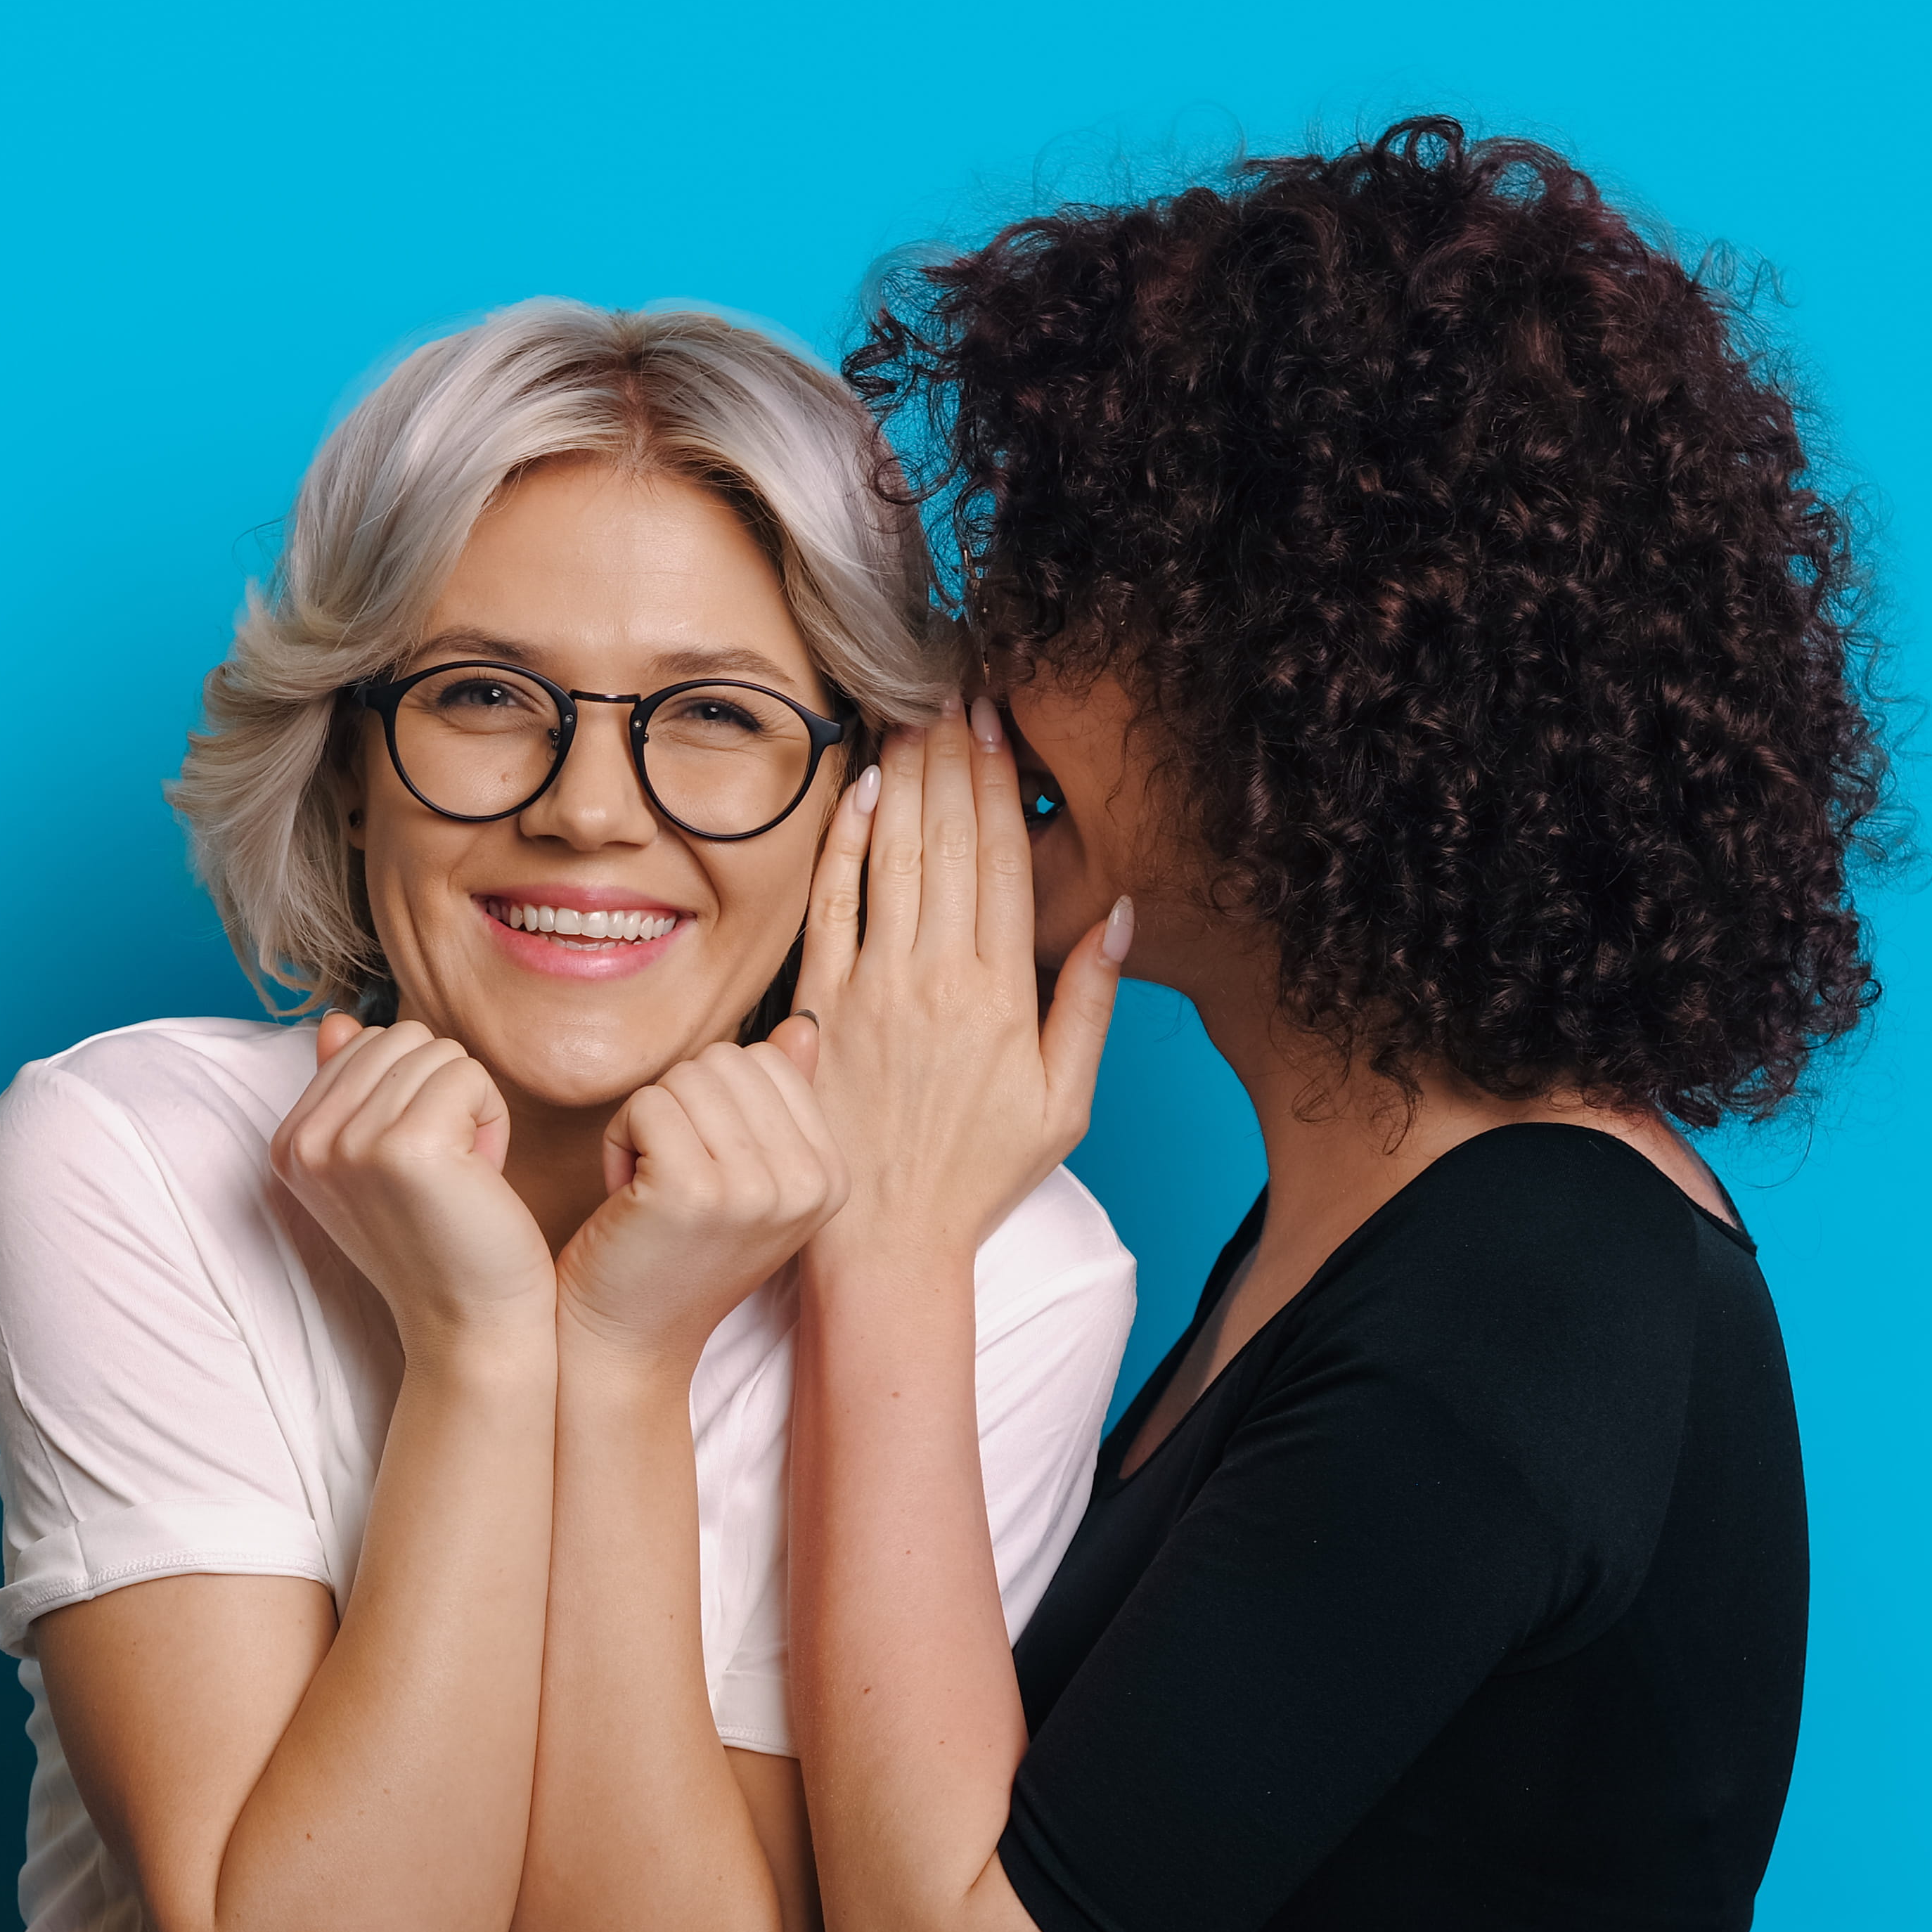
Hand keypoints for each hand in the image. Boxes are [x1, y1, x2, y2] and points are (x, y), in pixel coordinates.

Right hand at [272, 1015, 558, 1355]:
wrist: (470, 1324)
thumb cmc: (438, 1239)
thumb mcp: (377, 1159)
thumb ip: (350, 1087)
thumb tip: (336, 1020)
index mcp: (290, 1143)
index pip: (362, 1043)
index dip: (408, 1094)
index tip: (414, 1165)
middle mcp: (307, 1142)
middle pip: (400, 1038)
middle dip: (439, 1090)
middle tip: (444, 1169)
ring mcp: (351, 1144)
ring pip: (438, 1053)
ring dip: (468, 1106)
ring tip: (461, 1175)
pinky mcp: (408, 1147)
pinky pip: (470, 1076)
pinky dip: (491, 1119)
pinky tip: (482, 1176)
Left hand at [555, 1039, 843, 1376]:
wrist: (626, 1341)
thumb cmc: (672, 1254)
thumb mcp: (746, 1179)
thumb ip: (778, 1102)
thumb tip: (802, 1024)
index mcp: (831, 1176)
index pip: (766, 1062)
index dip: (713, 1103)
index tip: (702, 1168)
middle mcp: (806, 1183)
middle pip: (723, 1062)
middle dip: (678, 1108)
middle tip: (669, 1179)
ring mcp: (755, 1188)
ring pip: (682, 1078)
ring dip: (646, 1124)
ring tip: (649, 1189)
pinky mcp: (692, 1190)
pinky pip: (645, 1104)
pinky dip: (619, 1140)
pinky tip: (627, 1197)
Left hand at [781, 706, 1129, 1266]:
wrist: (883, 1241)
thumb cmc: (976, 1176)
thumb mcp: (1064, 1105)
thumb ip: (1089, 1006)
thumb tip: (1115, 912)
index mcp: (1002, 995)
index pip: (1003, 861)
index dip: (1000, 782)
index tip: (998, 722)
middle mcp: (936, 978)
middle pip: (948, 842)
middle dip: (952, 758)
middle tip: (953, 690)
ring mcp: (871, 989)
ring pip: (892, 859)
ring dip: (904, 780)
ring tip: (911, 715)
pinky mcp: (816, 1007)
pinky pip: (829, 907)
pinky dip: (844, 845)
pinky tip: (859, 793)